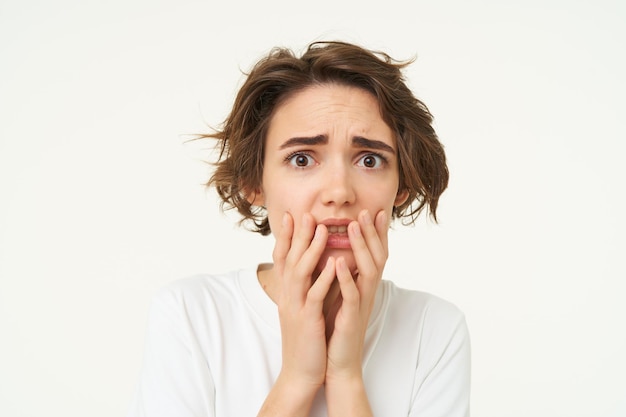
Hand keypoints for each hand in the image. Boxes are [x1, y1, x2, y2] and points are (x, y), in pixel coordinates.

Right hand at [272, 212, 336, 391]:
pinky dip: (324, 278)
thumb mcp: (302, 309)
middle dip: (298, 235)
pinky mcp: (307, 320)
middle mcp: (288, 296)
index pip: (283, 258)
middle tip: (305, 213)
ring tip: (323, 229)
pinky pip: (315, 295)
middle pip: (289, 258)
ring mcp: (296, 307)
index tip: (291, 216)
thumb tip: (313, 268)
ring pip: (301, 272)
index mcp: (287, 293)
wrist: (300, 373)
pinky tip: (335, 263)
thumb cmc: (306, 340)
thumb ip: (305, 288)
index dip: (286, 237)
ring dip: (312, 249)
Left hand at [325, 209, 388, 382]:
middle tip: (368, 211)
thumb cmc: (336, 329)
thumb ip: (344, 277)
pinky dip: (346, 277)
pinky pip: (352, 295)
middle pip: (377, 256)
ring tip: (353, 227)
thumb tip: (340, 254)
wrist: (335, 363)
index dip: (377, 233)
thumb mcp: (340, 297)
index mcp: (364, 286)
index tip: (376, 210)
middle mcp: (367, 292)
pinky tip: (339, 262)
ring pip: (368, 271)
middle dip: (373, 233)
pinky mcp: (351, 318)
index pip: (374, 254)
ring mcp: (361, 304)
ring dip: (361, 247)